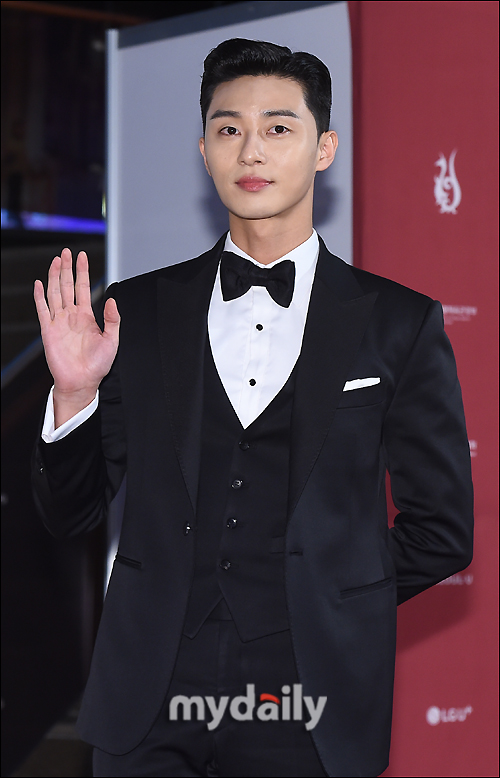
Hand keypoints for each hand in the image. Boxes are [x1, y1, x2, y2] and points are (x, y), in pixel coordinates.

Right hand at [34, 248, 119, 424]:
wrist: (82, 382)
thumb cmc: (98, 365)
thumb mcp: (112, 340)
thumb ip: (113, 319)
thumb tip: (112, 300)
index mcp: (87, 316)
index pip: (84, 287)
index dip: (83, 271)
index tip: (82, 256)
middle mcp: (72, 316)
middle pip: (68, 285)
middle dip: (67, 268)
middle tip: (66, 252)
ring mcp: (59, 322)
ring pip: (55, 293)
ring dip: (54, 276)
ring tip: (55, 260)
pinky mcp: (48, 331)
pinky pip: (43, 310)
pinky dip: (40, 296)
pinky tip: (39, 284)